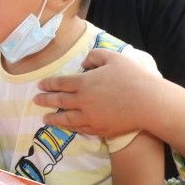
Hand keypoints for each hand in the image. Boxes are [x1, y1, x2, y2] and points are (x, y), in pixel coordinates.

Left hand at [33, 49, 163, 136]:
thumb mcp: (113, 57)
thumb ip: (95, 56)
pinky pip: (80, 128)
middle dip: (45, 100)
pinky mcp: (99, 129)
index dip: (49, 84)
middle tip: (35, 100)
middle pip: (59, 100)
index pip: (61, 83)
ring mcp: (90, 117)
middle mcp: (83, 101)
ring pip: (66, 118)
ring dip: (53, 117)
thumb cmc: (133, 77)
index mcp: (84, 82)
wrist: (149, 104)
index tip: (40, 85)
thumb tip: (84, 62)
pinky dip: (70, 127)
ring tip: (44, 118)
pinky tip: (66, 126)